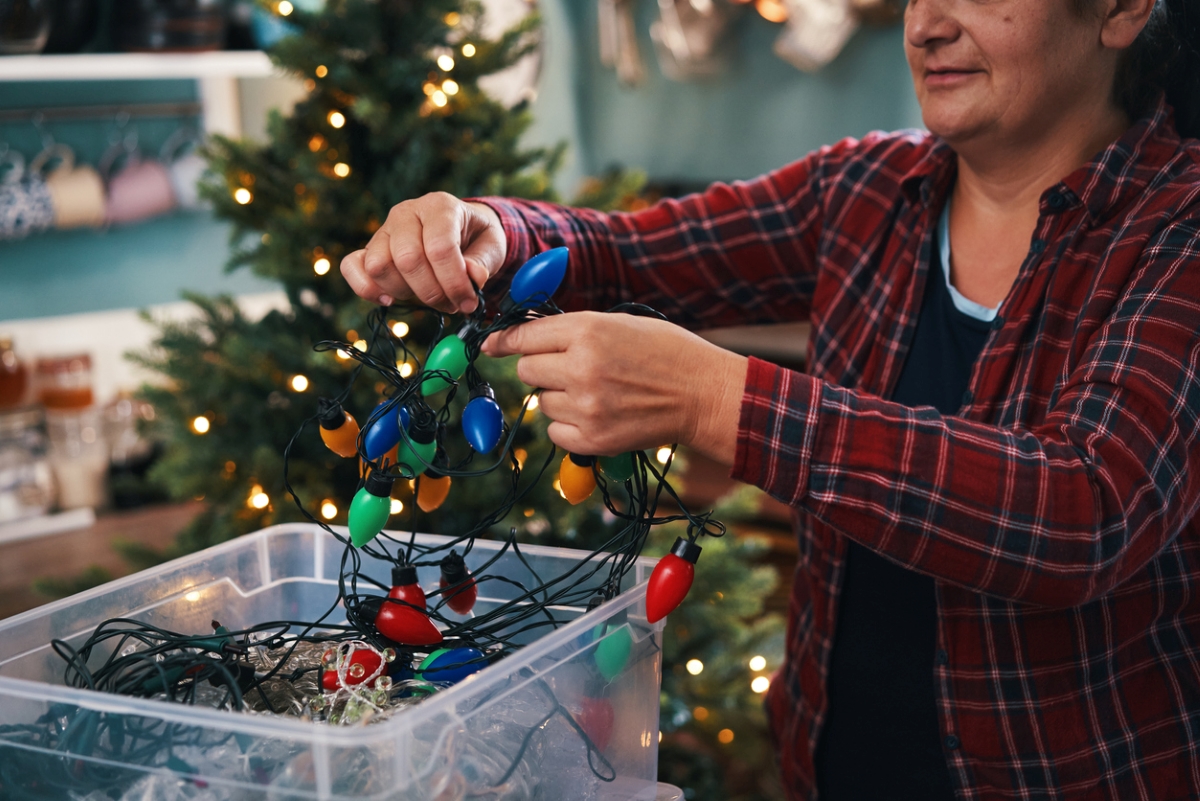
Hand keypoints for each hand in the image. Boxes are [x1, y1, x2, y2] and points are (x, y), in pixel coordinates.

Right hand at [340, 192, 505, 312]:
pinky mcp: (368, 248)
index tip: (469, 303)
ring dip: (406, 293)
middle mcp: (406, 213)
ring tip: (430, 297)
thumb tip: (473, 278)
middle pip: (407, 260)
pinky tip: (391, 299)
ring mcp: (384, 230)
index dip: (454, 282)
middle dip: (432, 293)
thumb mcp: (492, 246)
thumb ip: (483, 262)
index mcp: (439, 206)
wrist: (459, 229)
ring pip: (379, 267)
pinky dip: (367, 289)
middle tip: (451, 304)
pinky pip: (352, 267)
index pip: (439, 247)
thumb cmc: (475, 238)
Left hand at [482, 312, 748, 465]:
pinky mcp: (593, 439)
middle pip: (527, 370)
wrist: (704, 395)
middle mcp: (581, 367)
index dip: (505, 340)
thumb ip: (574, 329)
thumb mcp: (619, 323)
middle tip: (571, 370)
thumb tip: (523, 338)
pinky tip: (598, 414)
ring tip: (598, 392)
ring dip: (560, 397)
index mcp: (588, 331)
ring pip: (542, 402)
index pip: (525, 336)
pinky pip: (555, 431)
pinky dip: (569, 425)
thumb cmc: (666, 352)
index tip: (492, 345)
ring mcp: (586, 406)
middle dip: (542, 368)